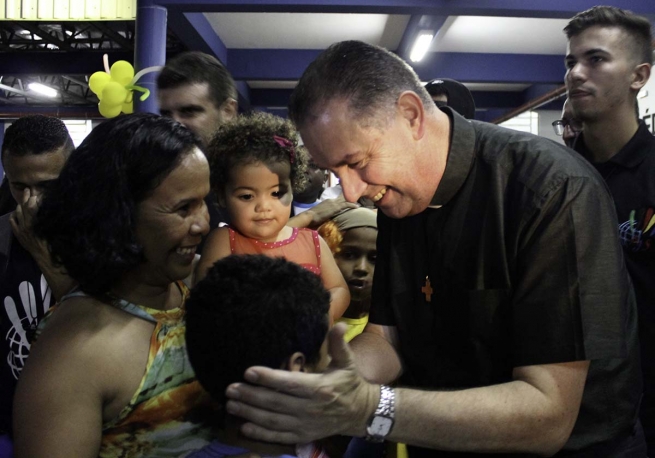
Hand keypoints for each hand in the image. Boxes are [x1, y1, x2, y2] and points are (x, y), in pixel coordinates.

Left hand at [9, 189, 49, 260]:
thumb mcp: (53, 228)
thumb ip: (48, 216)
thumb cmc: (52, 242)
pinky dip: (13, 215)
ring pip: (17, 212)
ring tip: (23, 199)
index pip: (32, 205)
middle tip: (28, 189)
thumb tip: (47, 206)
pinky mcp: (18, 234)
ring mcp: (21, 229)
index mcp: (35, 222)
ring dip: (20, 205)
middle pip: (24, 207)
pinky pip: (12, 222)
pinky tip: (15, 212)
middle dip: (26, 197)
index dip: (33, 197)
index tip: (36, 191)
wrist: (45, 256)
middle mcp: (26, 224)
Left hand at [225, 324, 378, 443]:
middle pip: (275, 403)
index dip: (268, 378)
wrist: (360, 413)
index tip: (248, 371)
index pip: (289, 383)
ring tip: (231, 405)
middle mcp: (310, 409)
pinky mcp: (303, 436)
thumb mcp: (347, 362)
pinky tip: (245, 427)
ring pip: (273, 420)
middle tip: (230, 389)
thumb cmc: (349, 383)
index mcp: (319, 388)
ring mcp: (305, 425)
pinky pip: (279, 436)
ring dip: (250, 413)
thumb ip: (339, 344)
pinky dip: (261, 433)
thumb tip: (340, 324)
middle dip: (251, 396)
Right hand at [306, 195, 357, 227]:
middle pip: (342, 198)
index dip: (344, 200)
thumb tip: (329, 218)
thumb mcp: (321, 215)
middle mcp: (331, 200)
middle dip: (350, 199)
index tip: (349, 201)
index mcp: (327, 202)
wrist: (309, 217)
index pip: (337, 199)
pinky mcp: (335, 207)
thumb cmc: (312, 218)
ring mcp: (333, 203)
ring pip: (346, 200)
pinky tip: (357, 207)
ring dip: (353, 202)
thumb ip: (326, 214)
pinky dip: (352, 205)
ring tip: (359, 204)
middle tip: (357, 199)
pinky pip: (346, 205)